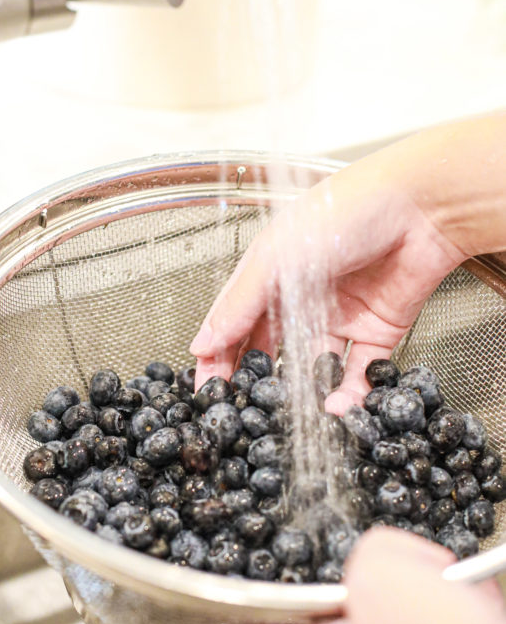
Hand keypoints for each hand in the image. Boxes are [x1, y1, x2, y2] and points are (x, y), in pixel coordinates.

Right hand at [191, 158, 464, 410]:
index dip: (218, 357)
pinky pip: (360, 372)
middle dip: (255, 382)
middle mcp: (302, 296)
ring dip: (305, 394)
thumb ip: (239, 304)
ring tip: (296, 415)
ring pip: (314, 367)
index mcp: (270, 273)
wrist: (421, 207)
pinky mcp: (377, 331)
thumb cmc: (345, 211)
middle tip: (243, 413)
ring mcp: (340, 316)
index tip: (207, 390)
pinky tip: (339, 407)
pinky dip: (350, 394)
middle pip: (269, 348)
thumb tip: (202, 344)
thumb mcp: (277, 257)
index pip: (234, 323)